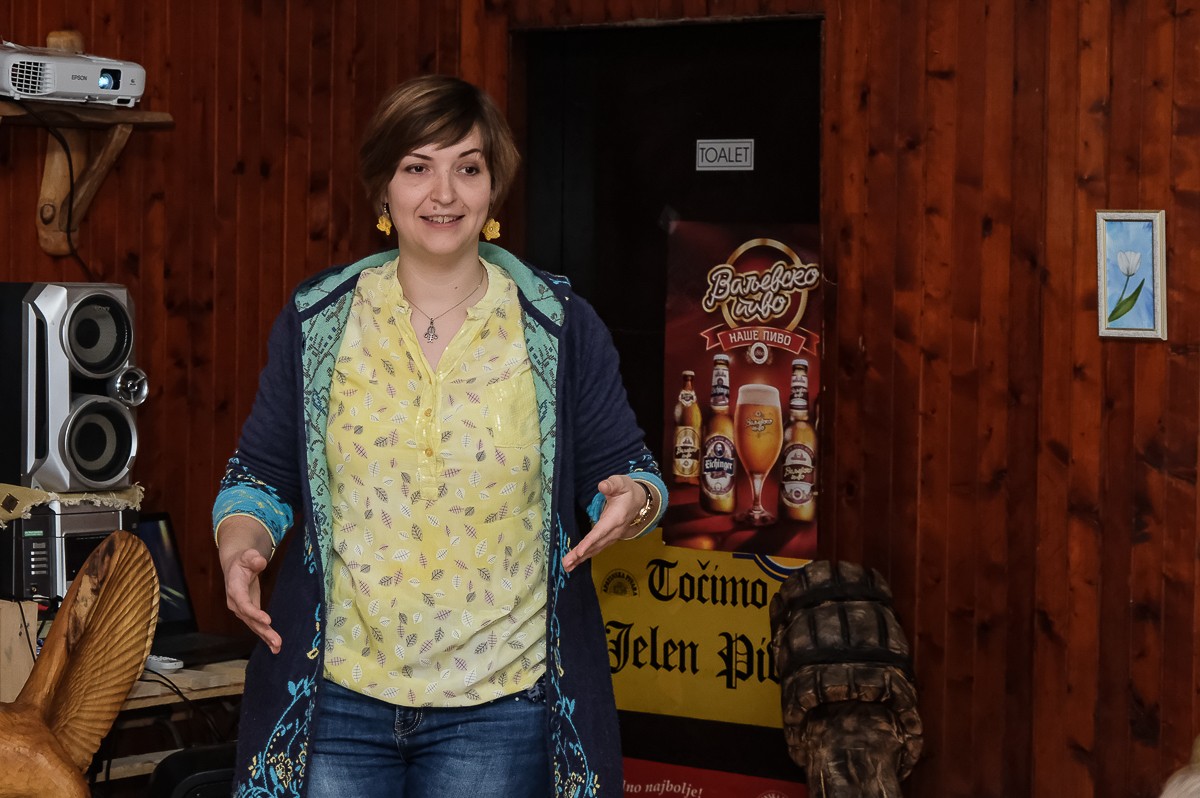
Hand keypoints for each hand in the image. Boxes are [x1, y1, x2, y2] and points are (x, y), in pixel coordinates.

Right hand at [217, 518, 281, 653]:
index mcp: (234, 589)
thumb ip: (253, 558)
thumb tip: (259, 561)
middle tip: (277, 641)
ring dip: (266, 637)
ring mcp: (242, 610)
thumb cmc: (243, 560)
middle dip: (263, 631)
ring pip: (254, 626)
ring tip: (278, 647)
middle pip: (250, 620)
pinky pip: (257, 626)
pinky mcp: (249, 613)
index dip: (254, 613)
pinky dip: (265, 636)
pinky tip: (274, 647)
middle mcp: (236, 603)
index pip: (244, 604)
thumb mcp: (247, 555)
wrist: (236, 566)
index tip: (267, 620)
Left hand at [562, 474, 645, 573]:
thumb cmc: (627, 491)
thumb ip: (611, 484)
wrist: (640, 501)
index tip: (579, 551)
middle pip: (596, 544)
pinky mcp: (609, 538)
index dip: (590, 542)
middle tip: (566, 563)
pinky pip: (597, 548)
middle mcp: (615, 530)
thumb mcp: (621, 483)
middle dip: (580, 555)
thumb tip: (602, 486)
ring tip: (567, 566)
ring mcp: (613, 536)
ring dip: (581, 559)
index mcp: (616, 517)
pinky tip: (576, 562)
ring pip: (596, 549)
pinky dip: (586, 556)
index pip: (601, 531)